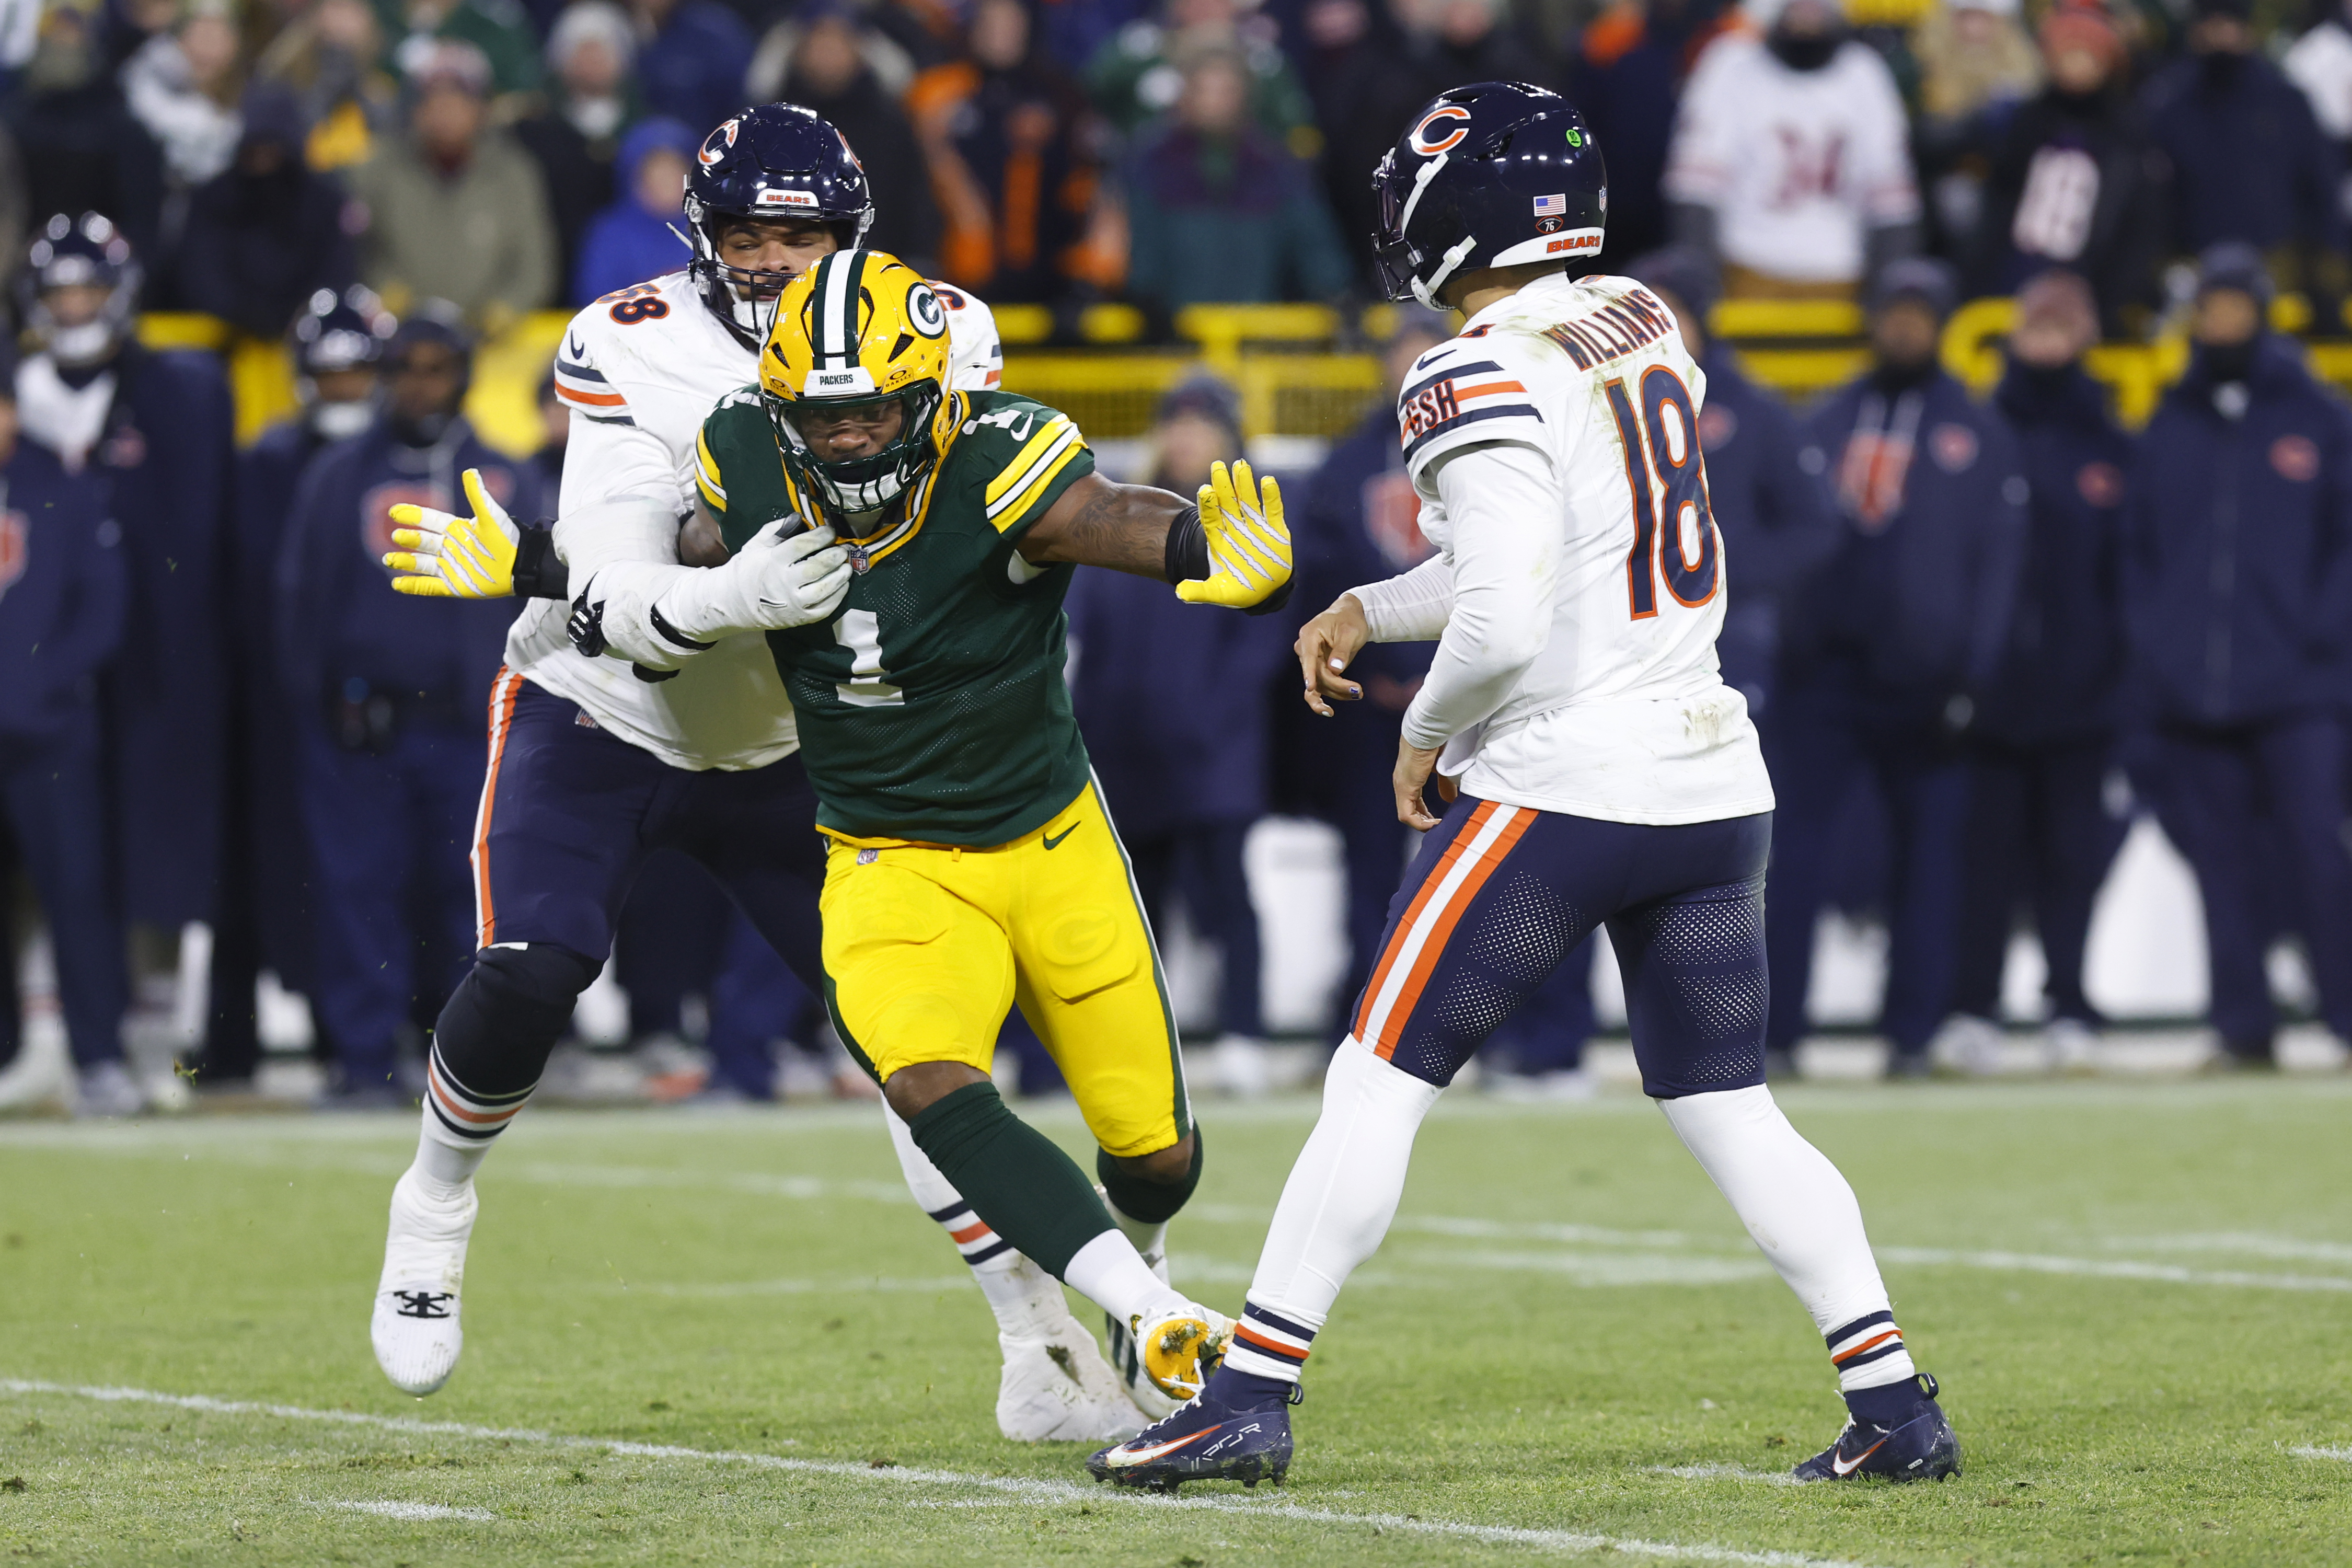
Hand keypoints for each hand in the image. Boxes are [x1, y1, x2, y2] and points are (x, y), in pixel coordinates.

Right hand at [385, 469, 516, 597]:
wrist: (523, 566)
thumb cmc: (508, 539)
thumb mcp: (491, 515)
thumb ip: (478, 495)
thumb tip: (470, 471)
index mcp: (457, 529)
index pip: (430, 520)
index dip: (413, 515)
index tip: (394, 511)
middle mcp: (451, 547)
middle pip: (422, 542)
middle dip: (408, 539)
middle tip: (396, 535)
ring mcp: (451, 567)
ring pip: (421, 563)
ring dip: (405, 561)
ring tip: (388, 558)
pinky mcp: (454, 585)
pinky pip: (428, 585)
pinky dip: (412, 585)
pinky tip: (396, 583)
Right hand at [727, 519, 852, 630]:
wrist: (734, 604)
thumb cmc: (748, 571)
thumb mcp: (755, 545)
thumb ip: (775, 530)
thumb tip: (798, 518)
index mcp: (773, 561)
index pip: (802, 545)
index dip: (820, 536)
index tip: (830, 531)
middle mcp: (784, 583)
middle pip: (816, 567)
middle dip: (834, 556)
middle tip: (842, 550)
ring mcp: (794, 603)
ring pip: (824, 589)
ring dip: (840, 576)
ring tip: (846, 566)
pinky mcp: (800, 618)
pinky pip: (825, 608)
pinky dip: (838, 595)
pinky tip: (842, 585)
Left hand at [1175, 459, 1291, 610]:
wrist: (1266, 592)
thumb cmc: (1239, 590)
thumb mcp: (1219, 593)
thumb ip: (1200, 592)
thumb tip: (1179, 593)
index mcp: (1220, 538)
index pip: (1211, 517)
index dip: (1208, 504)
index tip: (1205, 490)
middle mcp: (1236, 528)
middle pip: (1227, 502)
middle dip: (1222, 484)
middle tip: (1217, 464)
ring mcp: (1256, 527)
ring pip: (1248, 500)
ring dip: (1244, 484)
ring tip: (1240, 466)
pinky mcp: (1276, 530)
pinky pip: (1273, 510)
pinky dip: (1271, 496)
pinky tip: (1267, 481)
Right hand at [1295, 594, 1368, 716]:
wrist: (1349, 615)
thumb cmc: (1349, 619)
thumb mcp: (1350, 632)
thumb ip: (1342, 650)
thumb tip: (1335, 669)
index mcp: (1309, 635)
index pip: (1308, 657)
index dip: (1310, 673)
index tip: (1311, 687)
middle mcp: (1305, 649)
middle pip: (1316, 674)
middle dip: (1336, 686)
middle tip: (1357, 691)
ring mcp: (1310, 661)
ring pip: (1319, 684)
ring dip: (1337, 692)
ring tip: (1358, 693)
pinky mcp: (1316, 669)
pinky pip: (1317, 686)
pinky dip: (1325, 697)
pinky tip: (1330, 711)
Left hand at [1394, 738, 1448, 830]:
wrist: (1428, 731)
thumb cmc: (1435, 743)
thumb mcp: (1442, 769)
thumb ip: (1445, 785)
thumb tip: (1450, 800)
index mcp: (1409, 777)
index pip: (1414, 802)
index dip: (1425, 814)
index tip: (1439, 819)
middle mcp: (1402, 783)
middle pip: (1410, 811)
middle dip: (1424, 821)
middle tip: (1438, 826)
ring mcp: (1401, 786)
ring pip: (1407, 815)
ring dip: (1423, 823)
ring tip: (1438, 827)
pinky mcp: (1405, 788)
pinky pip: (1407, 815)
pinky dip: (1420, 823)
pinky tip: (1434, 823)